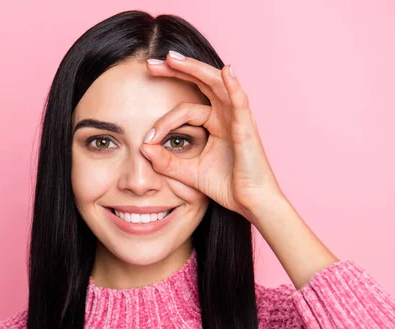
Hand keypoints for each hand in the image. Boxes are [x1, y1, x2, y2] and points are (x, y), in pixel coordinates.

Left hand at [141, 50, 284, 221]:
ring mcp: (237, 119)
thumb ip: (166, 161)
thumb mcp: (188, 172)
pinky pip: (240, 102)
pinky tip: (225, 71)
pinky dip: (233, 86)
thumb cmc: (227, 186)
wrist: (251, 203)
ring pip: (216, 84)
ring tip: (173, 58)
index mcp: (215, 123)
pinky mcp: (246, 129)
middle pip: (201, 83)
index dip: (162, 121)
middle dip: (176, 71)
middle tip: (151, 63)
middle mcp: (226, 115)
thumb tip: (143, 148)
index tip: (146, 138)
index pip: (184, 109)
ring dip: (195, 69)